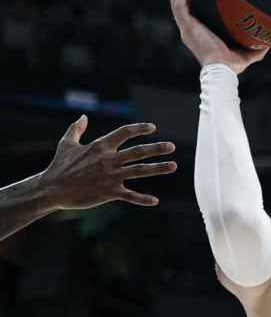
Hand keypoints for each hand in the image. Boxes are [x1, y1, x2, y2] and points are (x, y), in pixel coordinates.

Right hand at [39, 116, 176, 208]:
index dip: (139, 128)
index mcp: (100, 146)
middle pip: (138, 151)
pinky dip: (142, 199)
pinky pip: (130, 195)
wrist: (51, 189)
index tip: (152, 128)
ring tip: (174, 166)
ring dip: (158, 168)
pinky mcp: (109, 192)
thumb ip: (76, 129)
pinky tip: (155, 201)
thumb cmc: (59, 166)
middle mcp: (109, 160)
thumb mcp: (66, 144)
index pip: (124, 132)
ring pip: (139, 170)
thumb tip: (83, 116)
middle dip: (157, 148)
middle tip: (171, 146)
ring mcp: (110, 176)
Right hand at [168, 0, 267, 74]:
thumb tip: (268, 43)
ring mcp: (187, 28)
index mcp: (199, 34)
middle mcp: (190, 30)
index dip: (191, 2)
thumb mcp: (245, 55)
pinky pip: (180, 7)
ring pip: (176, 3)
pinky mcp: (187, 27)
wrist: (222, 70)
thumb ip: (255, 49)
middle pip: (181, 5)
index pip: (193, 14)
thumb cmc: (231, 66)